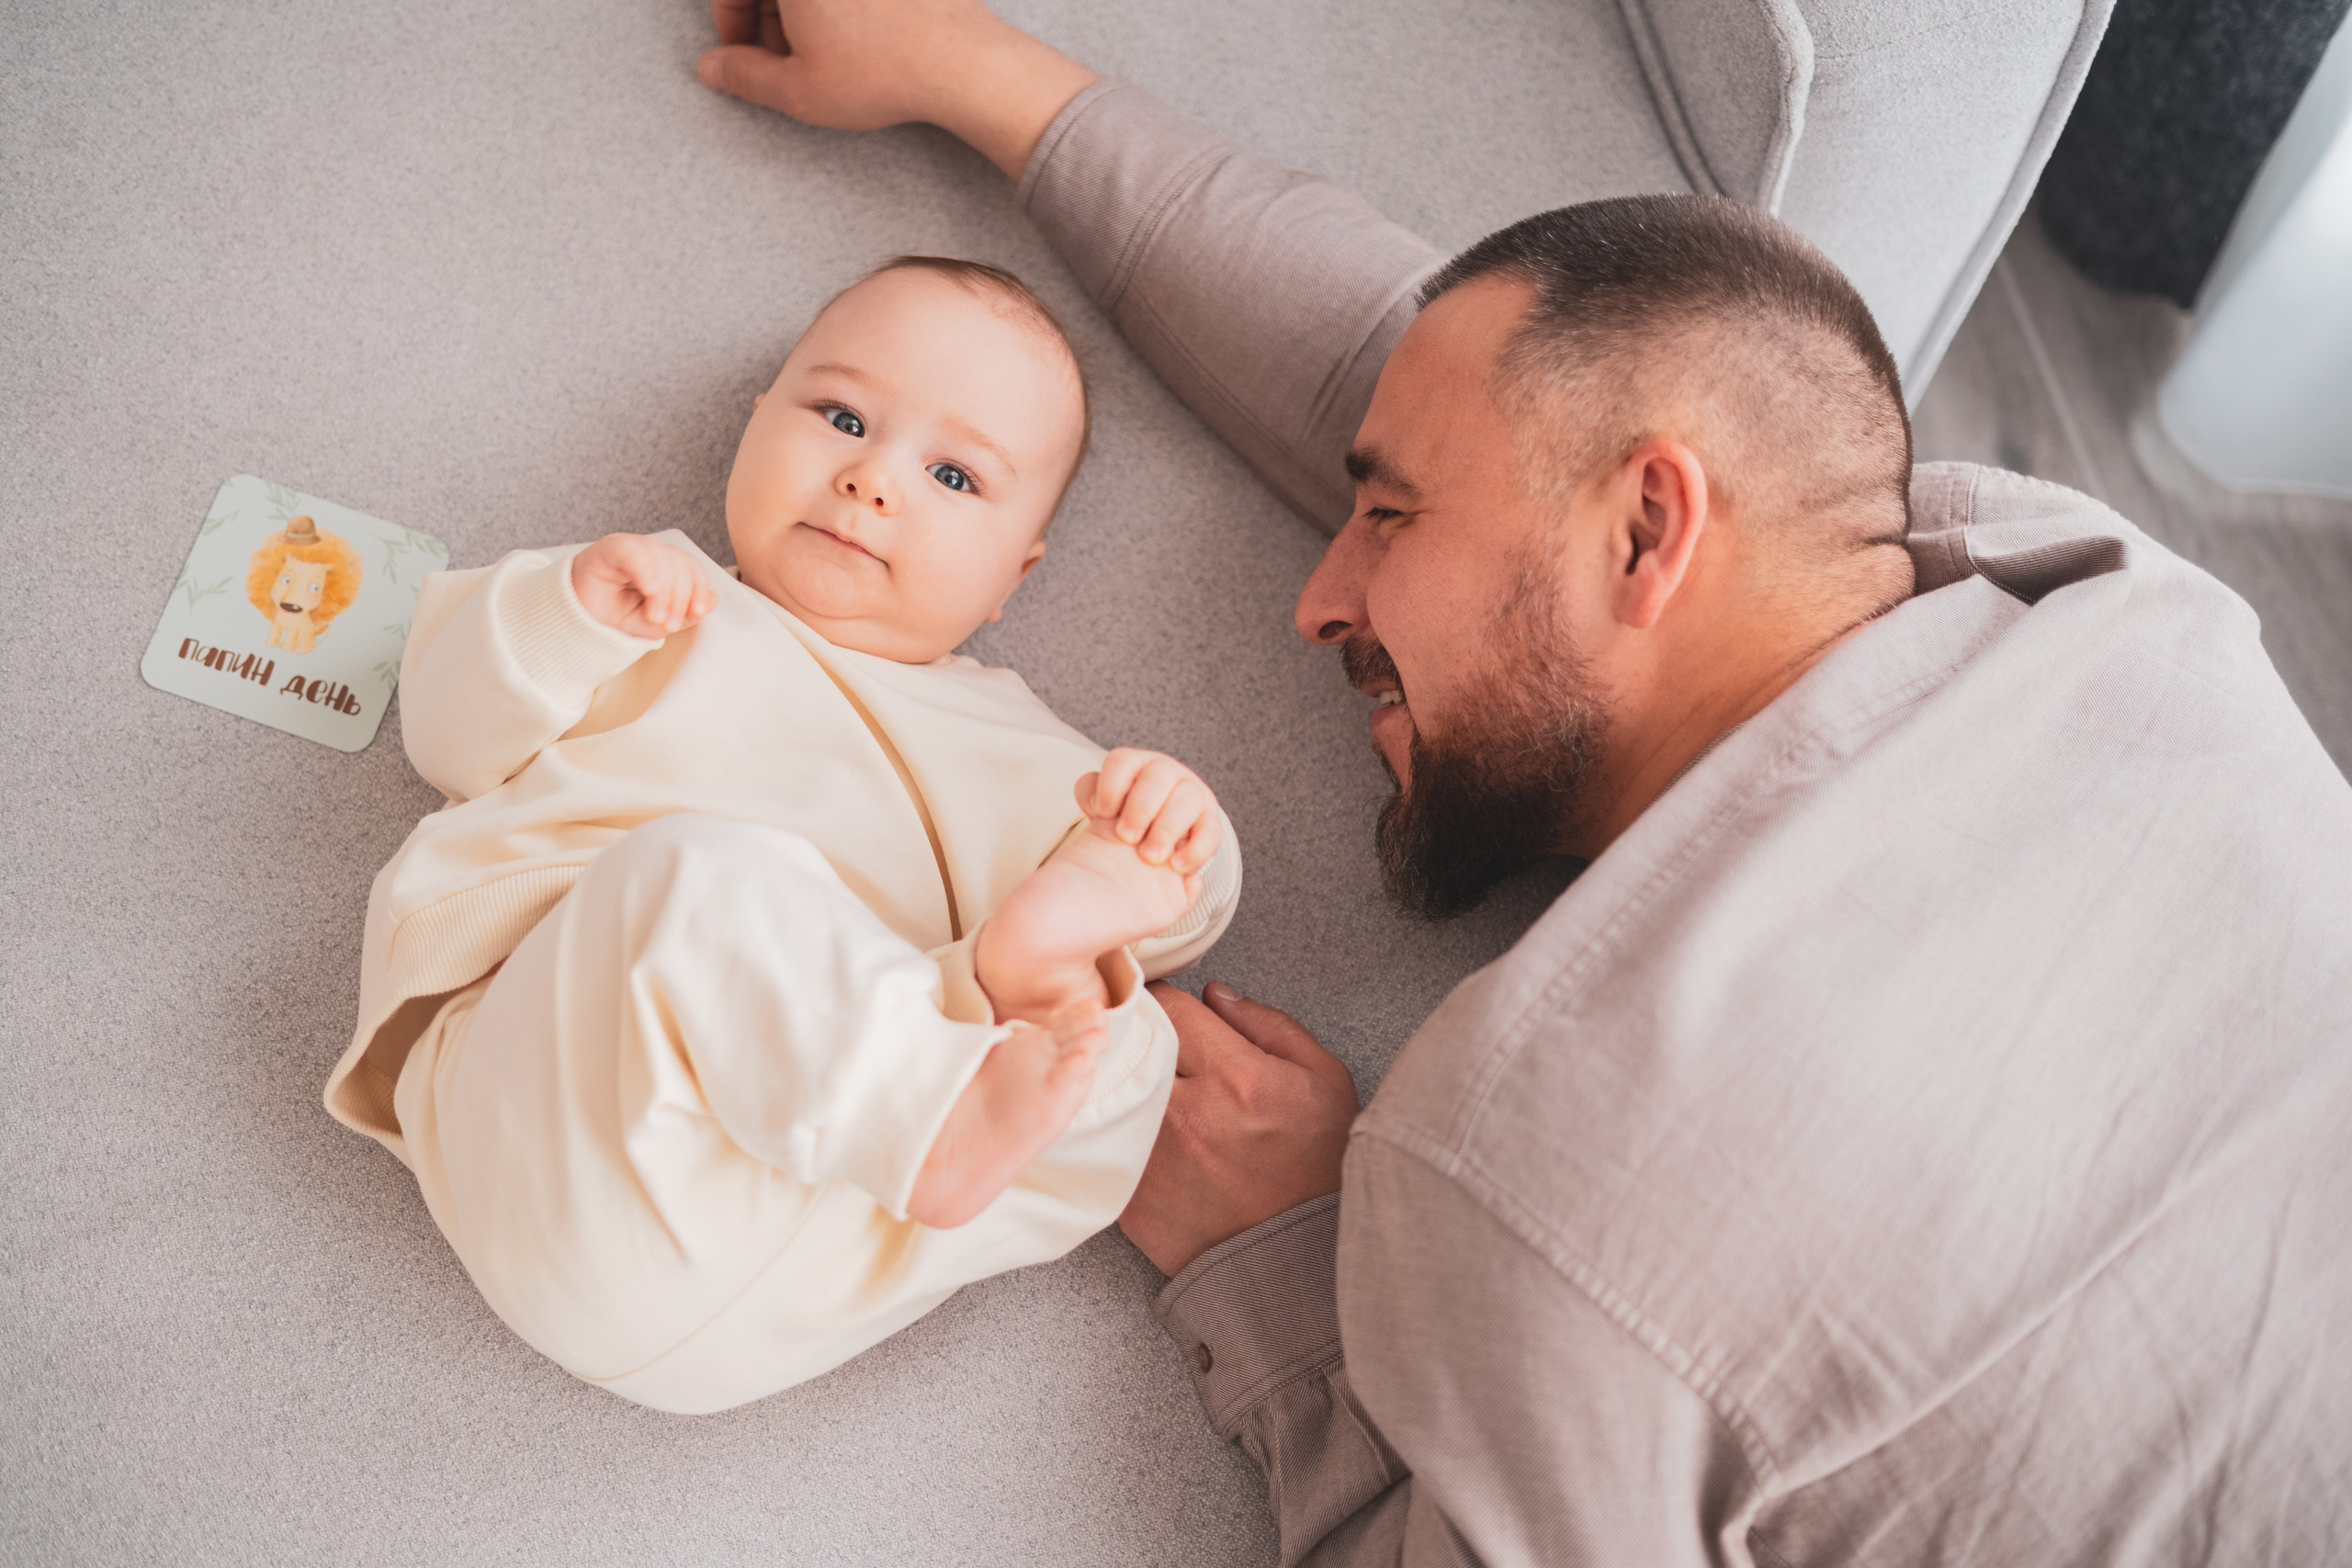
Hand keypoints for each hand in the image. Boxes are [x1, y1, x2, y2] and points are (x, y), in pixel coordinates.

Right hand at [570, 534, 716, 639]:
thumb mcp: (658, 623)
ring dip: (664, 592)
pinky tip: (649, 590)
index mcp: (666, 565)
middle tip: (668, 624)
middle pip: (679, 564)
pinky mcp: (610, 548)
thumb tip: (714, 600)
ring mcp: (632, 547)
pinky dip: (646, 571)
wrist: (579, 621)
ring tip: (655, 617)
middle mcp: (652, 552)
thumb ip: (686, 613)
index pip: (691, 569)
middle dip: (679, 598)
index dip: (699, 589)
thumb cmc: (619, 617)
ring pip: (661, 559)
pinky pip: (634, 553)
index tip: (697, 613)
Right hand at [696, 0, 1100, 178]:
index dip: (729, 21)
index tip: (739, 53)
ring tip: (821, 56)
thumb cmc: (882, 71)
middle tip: (782, 59)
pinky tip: (856, 41)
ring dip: (803, 11)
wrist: (963, 63)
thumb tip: (713, 68)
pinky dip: (841, 8)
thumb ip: (743, 76)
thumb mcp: (798, 89)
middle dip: (767, 15)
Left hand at [1076, 749, 1223, 874]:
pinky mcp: (1210, 822)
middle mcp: (1165, 773)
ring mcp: (1192, 794)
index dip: (1111, 786)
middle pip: (1157, 777)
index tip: (1101, 814)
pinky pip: (1210, 832)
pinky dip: (1194, 850)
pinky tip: (1176, 867)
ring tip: (1150, 857)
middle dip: (1140, 808)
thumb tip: (1093, 801)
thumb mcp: (1102, 809)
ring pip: (1187, 800)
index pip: (1122, 762)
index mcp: (1134, 766)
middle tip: (1126, 837)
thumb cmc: (1119, 824)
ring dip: (1167, 829)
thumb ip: (1090, 797)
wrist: (1145, 854)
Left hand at [1119, 983, 1359, 1275]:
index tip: (1172, 1009)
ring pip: (1112, 1089)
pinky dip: (1117, 1128)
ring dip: (1124, 1081)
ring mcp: (1150, 1157)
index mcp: (1236, 1077)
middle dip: (1140, 1036)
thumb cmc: (1317, 1169)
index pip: (1170, 1004)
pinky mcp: (1129, 1196)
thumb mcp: (1323, 1080)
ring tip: (1146, 1088)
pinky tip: (1139, 1131)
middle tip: (1154, 1044)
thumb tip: (1216, 994)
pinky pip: (1107, 1138)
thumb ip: (1269, 1025)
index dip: (1169, 999)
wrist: (1298, 1258)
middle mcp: (1185, 1114)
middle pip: (1131, 1043)